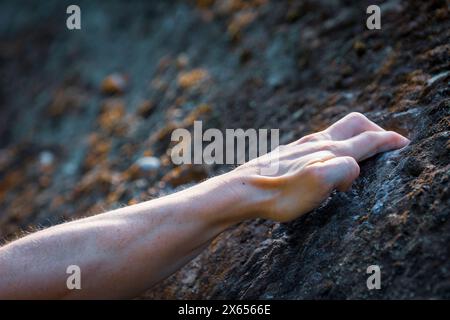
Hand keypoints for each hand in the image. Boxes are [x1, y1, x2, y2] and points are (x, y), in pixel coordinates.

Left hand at [230, 112, 409, 221]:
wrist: (243, 191)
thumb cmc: (278, 192)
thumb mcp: (318, 183)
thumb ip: (344, 169)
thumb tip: (351, 169)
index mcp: (329, 149)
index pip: (368, 138)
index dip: (389, 140)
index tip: (403, 143)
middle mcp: (317, 142)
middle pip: (354, 123)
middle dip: (374, 129)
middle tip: (384, 145)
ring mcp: (301, 146)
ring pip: (336, 132)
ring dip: (353, 138)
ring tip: (360, 153)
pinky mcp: (289, 154)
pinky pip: (319, 142)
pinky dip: (334, 146)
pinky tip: (326, 161)